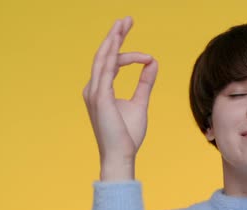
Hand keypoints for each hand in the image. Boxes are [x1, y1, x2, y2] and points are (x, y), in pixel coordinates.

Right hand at [82, 16, 158, 171]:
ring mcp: (94, 92)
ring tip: (123, 23)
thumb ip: (145, 82)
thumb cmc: (128, 134)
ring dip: (113, 39)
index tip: (149, 57)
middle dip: (115, 35)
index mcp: (101, 89)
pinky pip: (106, 70)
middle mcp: (93, 88)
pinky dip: (115, 55)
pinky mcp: (100, 97)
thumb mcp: (140, 103)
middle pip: (104, 54)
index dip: (129, 54)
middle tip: (126, 19)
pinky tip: (122, 45)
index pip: (113, 63)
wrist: (121, 155)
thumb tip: (153, 62)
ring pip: (103, 58)